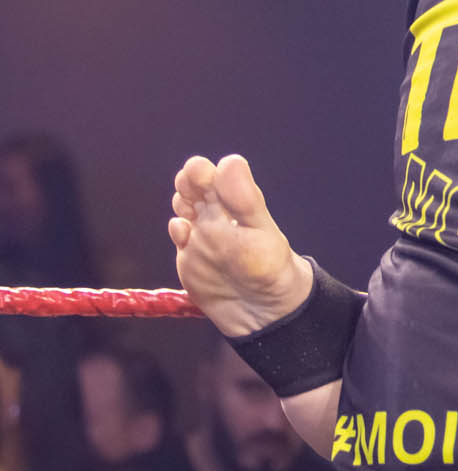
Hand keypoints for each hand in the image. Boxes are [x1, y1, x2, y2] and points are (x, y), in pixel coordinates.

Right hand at [167, 154, 313, 335]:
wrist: (258, 308)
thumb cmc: (266, 265)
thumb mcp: (257, 231)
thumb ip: (244, 199)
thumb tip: (230, 161)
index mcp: (239, 202)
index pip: (217, 176)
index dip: (204, 172)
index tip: (200, 172)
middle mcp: (219, 213)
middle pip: (195, 187)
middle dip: (188, 182)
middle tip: (188, 186)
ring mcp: (202, 232)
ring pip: (185, 206)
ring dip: (182, 201)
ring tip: (187, 207)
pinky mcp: (189, 253)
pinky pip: (179, 233)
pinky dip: (177, 229)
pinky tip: (184, 234)